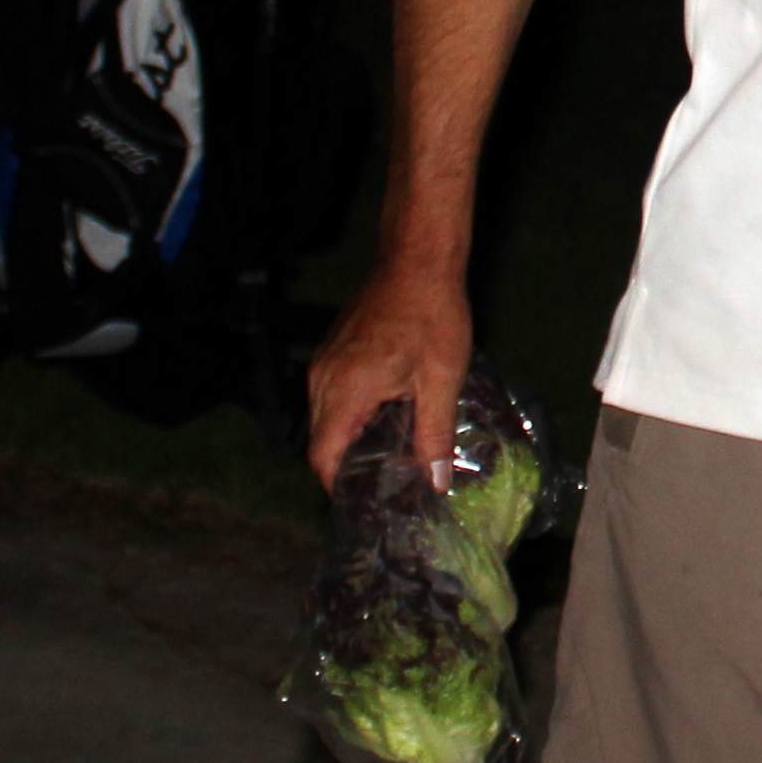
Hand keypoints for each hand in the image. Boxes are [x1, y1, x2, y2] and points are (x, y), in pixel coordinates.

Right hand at [305, 259, 474, 487]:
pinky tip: (386, 419)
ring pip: (325, 418)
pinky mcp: (334, 350)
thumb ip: (433, 435)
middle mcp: (323, 379)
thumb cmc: (432, 315)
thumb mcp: (441, 380)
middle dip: (347, 467)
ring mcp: (325, 361)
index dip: (338, 486)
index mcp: (344, 390)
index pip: (322, 457)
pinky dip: (350, 415)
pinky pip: (331, 395)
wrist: (418, 259)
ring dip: (350, 439)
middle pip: (321, 441)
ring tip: (388, 457)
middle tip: (384, 487)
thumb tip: (435, 483)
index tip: (366, 502)